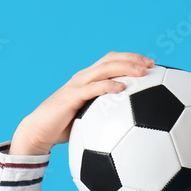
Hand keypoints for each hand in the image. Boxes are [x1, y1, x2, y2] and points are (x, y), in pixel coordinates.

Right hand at [9, 52, 153, 155]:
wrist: (39, 132)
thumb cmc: (64, 127)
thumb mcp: (88, 118)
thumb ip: (104, 113)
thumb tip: (129, 124)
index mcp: (88, 79)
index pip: (111, 61)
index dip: (130, 59)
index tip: (151, 64)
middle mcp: (83, 77)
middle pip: (110, 59)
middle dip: (132, 58)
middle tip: (151, 64)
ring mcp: (77, 85)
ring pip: (104, 69)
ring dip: (125, 68)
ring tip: (142, 72)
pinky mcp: (71, 97)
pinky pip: (93, 88)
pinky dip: (108, 85)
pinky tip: (122, 88)